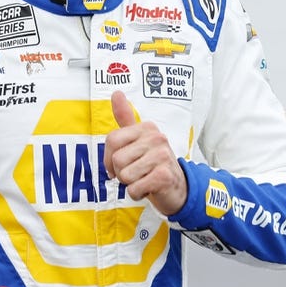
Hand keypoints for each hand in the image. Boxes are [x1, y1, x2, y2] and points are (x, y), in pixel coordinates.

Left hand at [104, 91, 187, 215]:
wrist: (177, 187)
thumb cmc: (152, 163)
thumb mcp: (139, 139)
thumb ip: (126, 118)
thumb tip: (116, 93)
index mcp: (147, 127)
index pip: (112, 140)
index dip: (109, 158)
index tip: (117, 165)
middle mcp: (156, 138)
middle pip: (117, 159)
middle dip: (121, 173)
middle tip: (137, 173)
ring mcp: (162, 156)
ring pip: (125, 175)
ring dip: (130, 184)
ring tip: (144, 179)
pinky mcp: (165, 176)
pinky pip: (134, 189)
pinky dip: (137, 193)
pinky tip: (149, 188)